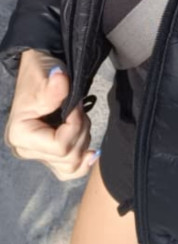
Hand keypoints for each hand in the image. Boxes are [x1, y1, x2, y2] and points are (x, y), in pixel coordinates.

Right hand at [3, 49, 96, 180]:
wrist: (42, 72)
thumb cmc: (40, 73)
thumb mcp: (45, 76)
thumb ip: (54, 86)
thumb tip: (60, 79)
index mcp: (20, 135)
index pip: (60, 146)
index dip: (75, 126)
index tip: (76, 106)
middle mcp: (26, 150)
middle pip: (68, 158)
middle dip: (81, 132)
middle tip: (79, 110)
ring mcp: (38, 154)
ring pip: (72, 166)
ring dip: (83, 141)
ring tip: (79, 120)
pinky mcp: (50, 155)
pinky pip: (70, 170)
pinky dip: (83, 162)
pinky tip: (92, 152)